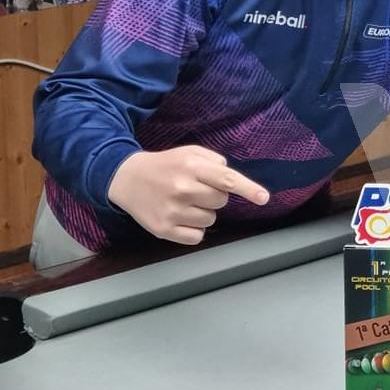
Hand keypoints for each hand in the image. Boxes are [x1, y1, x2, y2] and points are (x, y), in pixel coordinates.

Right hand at [107, 146, 268, 245]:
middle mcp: (182, 189)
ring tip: (183, 202)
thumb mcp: (188, 153)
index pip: (227, 180)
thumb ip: (213, 161)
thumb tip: (230, 177)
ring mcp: (172, 211)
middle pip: (221, 201)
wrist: (126, 178)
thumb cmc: (164, 165)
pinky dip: (193, 229)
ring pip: (210, 220)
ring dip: (202, 212)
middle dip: (214, 196)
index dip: (248, 189)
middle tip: (195, 189)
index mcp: (191, 167)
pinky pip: (197, 236)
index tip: (264, 198)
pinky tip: (180, 216)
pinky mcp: (164, 230)